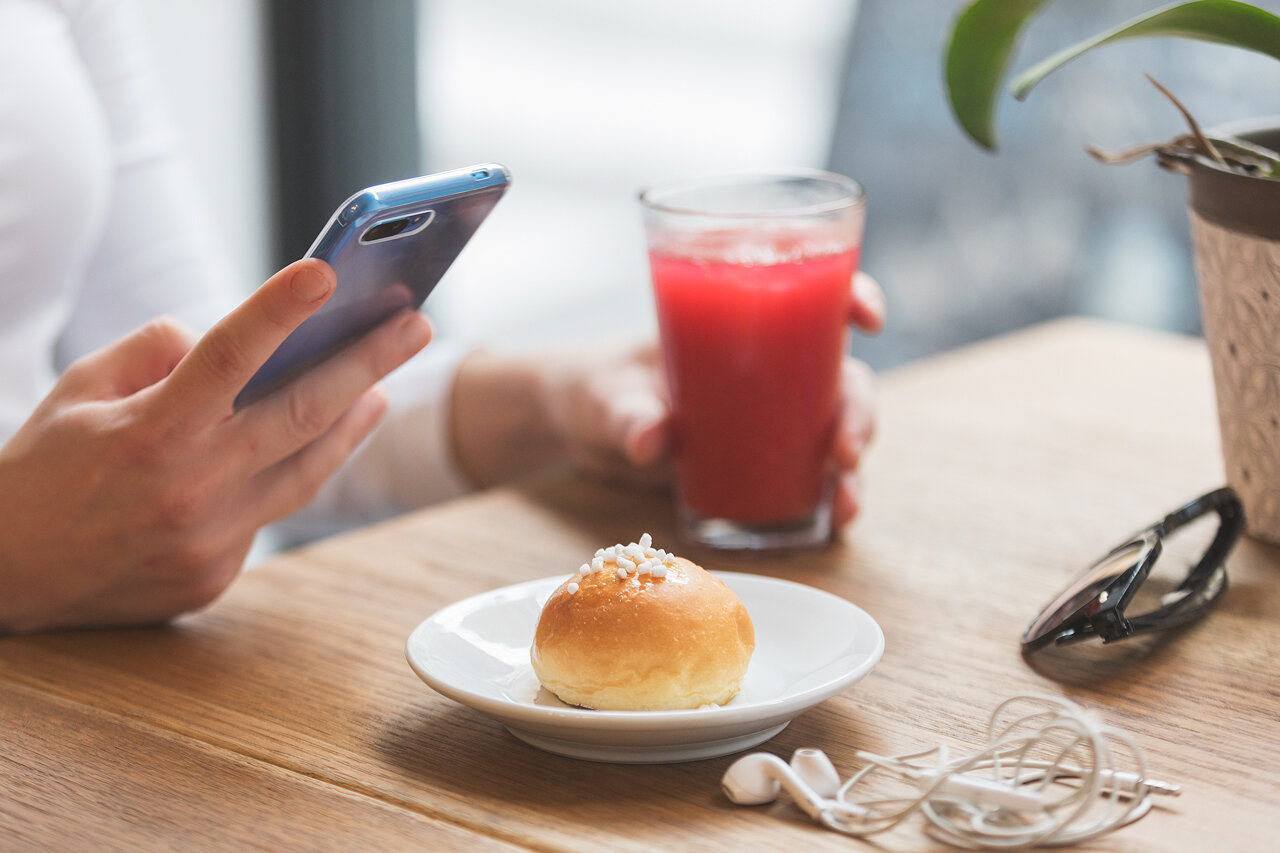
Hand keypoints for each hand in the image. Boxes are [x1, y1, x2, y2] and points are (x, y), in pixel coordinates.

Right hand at [0, 259, 431, 632]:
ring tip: (382, 386)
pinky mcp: (215, 575)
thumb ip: (159, 351)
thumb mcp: (79, 389)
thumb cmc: (42, 469)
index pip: (229, 355)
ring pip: (307, 471)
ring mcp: (209, 540)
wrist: (1, 580)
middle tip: (414, 324)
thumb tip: (235, 338)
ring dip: (353, 424)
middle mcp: (190, 488)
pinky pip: (268, 513)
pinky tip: (308, 446)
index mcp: (150, 431)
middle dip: (368, 362)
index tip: (327, 270)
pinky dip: (288, 474)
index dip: (280, 308)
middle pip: (303, 413)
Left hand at [454, 272, 884, 526]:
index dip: (853, 295)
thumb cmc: (597, 386)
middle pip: (840, 373)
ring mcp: (769, 415)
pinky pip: (811, 473)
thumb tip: (648, 442)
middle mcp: (767, 366)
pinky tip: (835, 519)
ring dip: (853, 462)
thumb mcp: (606, 397)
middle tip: (843, 451)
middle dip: (858, 409)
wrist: (583, 428)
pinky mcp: (760, 459)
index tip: (869, 317)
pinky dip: (831, 494)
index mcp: (739, 324)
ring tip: (844, 503)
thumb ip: (627, 416)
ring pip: (835, 426)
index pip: (811, 294)